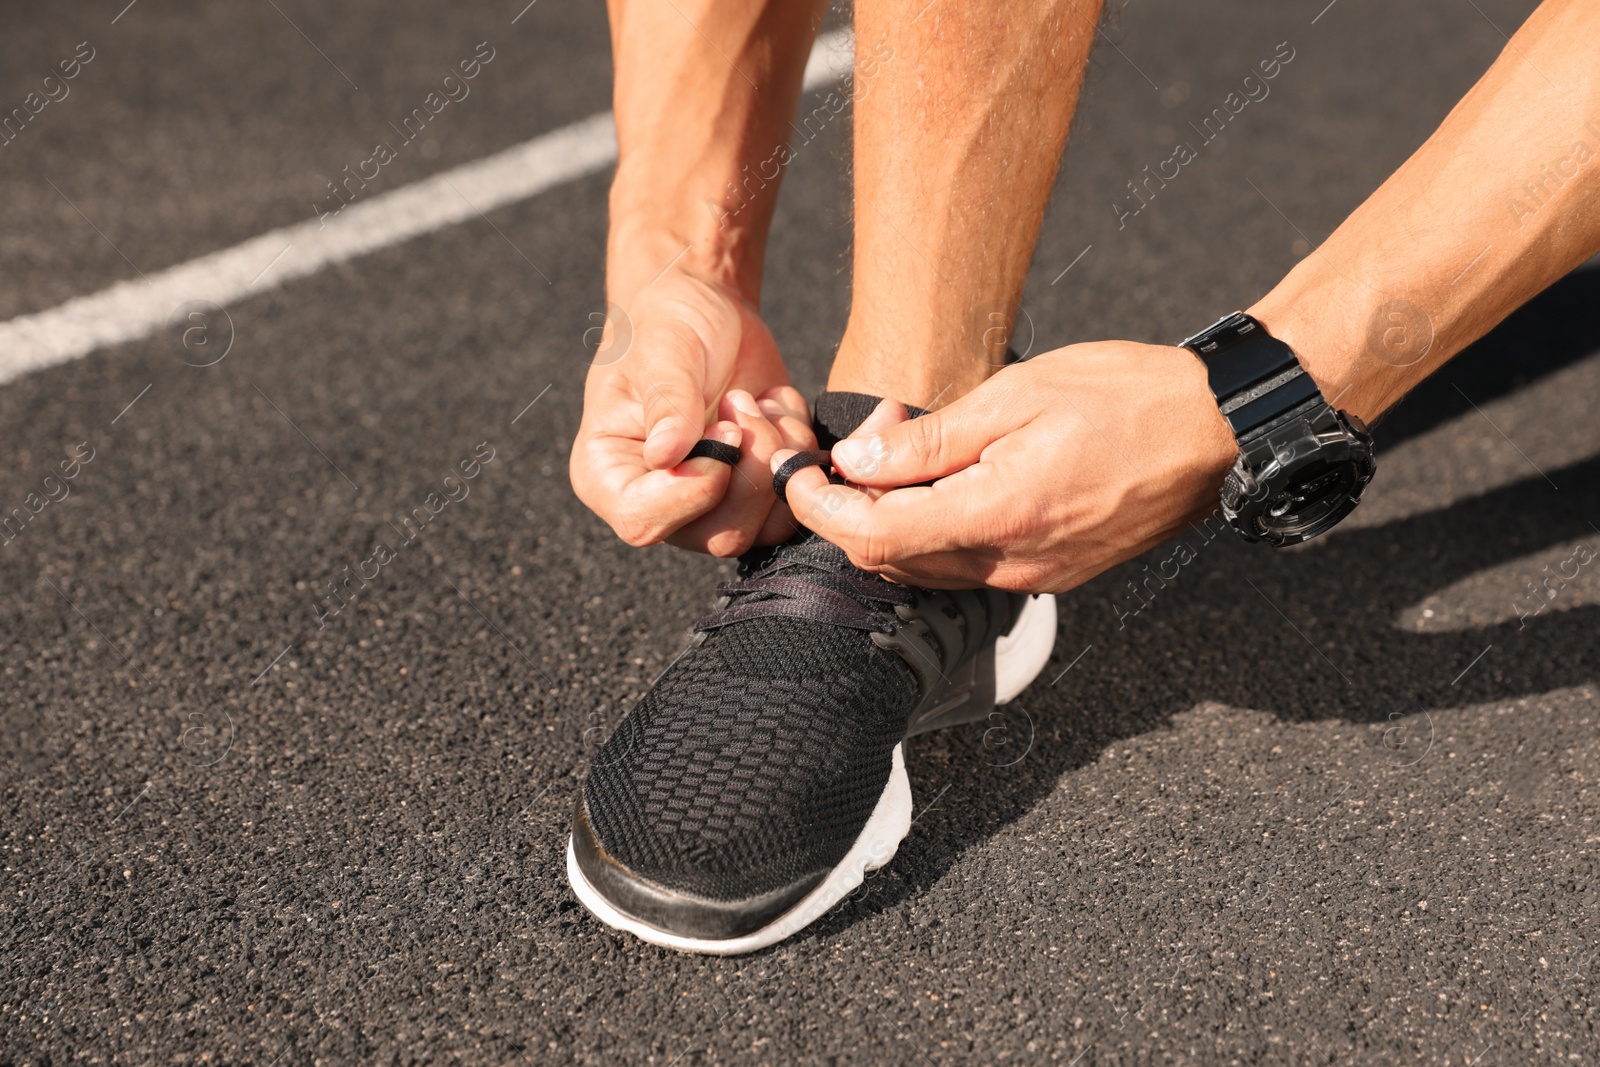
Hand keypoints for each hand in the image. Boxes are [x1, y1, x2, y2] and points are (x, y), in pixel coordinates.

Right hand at [570, 245, 815, 555]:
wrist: (708, 311)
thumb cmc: (668, 324)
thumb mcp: (663, 349)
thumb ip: (668, 402)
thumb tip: (665, 456)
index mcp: (610, 476)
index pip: (643, 521)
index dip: (694, 488)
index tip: (723, 429)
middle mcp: (660, 503)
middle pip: (717, 534)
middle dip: (749, 469)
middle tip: (743, 404)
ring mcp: (712, 504)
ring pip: (764, 528)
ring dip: (777, 458)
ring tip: (759, 403)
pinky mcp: (755, 491)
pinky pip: (794, 502)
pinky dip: (799, 452)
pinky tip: (776, 409)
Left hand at [774, 341, 1239, 591]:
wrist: (1216, 428)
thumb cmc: (1124, 395)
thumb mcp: (1013, 397)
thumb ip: (927, 441)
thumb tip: (855, 463)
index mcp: (998, 516)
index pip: (873, 536)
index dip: (820, 509)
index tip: (799, 474)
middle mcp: (1012, 564)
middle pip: (892, 560)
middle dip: (851, 510)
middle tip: (854, 446)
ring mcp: (1035, 577)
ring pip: (926, 569)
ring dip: (891, 522)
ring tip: (897, 455)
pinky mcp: (1052, 573)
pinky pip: (967, 566)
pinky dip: (933, 532)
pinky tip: (941, 482)